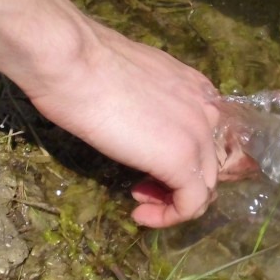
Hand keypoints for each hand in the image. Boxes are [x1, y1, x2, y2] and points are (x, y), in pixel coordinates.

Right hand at [20, 20, 222, 227]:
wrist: (73, 61)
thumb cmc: (84, 66)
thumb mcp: (130, 84)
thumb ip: (147, 103)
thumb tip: (136, 119)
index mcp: (195, 89)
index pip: (202, 138)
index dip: (177, 159)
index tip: (145, 166)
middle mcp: (206, 110)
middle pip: (206, 164)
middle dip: (175, 184)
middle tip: (140, 188)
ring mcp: (198, 135)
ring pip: (203, 186)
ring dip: (172, 202)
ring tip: (140, 203)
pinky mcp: (181, 160)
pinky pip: (190, 204)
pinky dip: (168, 217)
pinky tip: (140, 214)